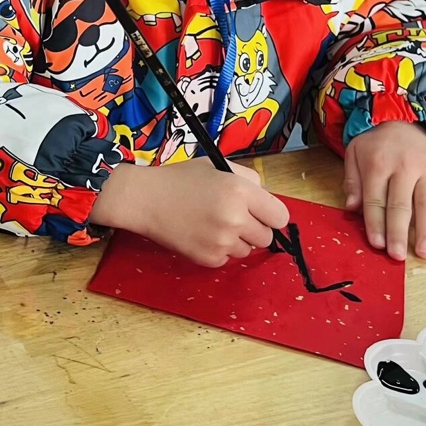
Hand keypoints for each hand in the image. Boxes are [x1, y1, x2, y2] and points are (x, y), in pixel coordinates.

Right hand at [98, 160, 289, 267]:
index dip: (270, 214)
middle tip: (232, 218)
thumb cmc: (180, 180)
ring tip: (212, 224)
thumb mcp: (216, 166)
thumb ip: (248, 179)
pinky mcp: (209, 258)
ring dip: (236, 240)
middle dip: (254, 229)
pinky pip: (227, 259)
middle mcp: (235, 218)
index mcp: (240, 191)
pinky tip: (200, 234)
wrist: (144, 199)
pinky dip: (218, 250)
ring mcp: (222, 241)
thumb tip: (266, 199)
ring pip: (247, 250)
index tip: (260, 213)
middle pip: (266, 237)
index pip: (281, 216)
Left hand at [344, 122, 425, 259]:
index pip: (375, 200)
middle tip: (398, 256)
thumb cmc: (377, 142)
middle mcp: (404, 167)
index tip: (377, 244)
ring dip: (425, 231)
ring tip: (424, 252)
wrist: (406, 116)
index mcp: (377, 164)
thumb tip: (352, 207)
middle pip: (401, 205)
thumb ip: (352, 181)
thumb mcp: (354, 153)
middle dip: (398, 233)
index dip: (375, 224)